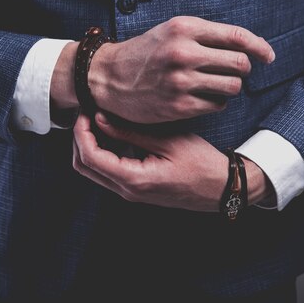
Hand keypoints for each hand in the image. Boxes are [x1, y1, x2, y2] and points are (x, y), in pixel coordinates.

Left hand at [72, 111, 272, 210]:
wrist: (223, 188)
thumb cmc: (202, 163)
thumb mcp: (168, 140)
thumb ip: (130, 131)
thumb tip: (100, 118)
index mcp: (134, 179)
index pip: (90, 157)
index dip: (81, 132)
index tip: (87, 111)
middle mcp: (127, 191)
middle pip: (84, 166)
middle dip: (80, 138)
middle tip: (89, 113)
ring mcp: (131, 192)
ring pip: (94, 170)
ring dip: (91, 144)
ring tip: (101, 118)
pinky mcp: (137, 189)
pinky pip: (109, 171)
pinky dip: (104, 151)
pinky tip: (116, 132)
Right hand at [88, 16, 274, 122]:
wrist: (106, 77)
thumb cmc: (143, 53)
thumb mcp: (170, 31)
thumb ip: (205, 35)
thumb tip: (247, 46)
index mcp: (184, 28)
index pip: (237, 36)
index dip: (259, 47)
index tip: (268, 56)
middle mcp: (184, 53)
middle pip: (240, 64)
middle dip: (242, 69)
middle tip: (234, 71)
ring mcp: (181, 81)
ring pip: (232, 86)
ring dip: (230, 86)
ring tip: (215, 84)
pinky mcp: (178, 105)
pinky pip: (217, 105)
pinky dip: (216, 102)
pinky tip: (203, 98)